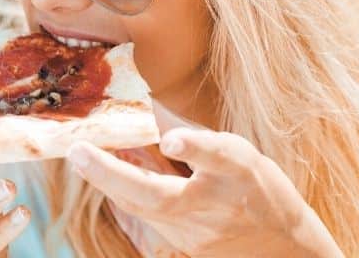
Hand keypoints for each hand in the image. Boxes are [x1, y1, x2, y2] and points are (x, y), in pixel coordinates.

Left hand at [66, 105, 343, 257]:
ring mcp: (197, 231)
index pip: (219, 157)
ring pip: (143, 208)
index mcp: (240, 172)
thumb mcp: (240, 156)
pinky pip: (145, 215)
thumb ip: (196, 141)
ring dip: (107, 181)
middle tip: (78, 151)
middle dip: (113, 174)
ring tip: (79, 154)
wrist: (281, 251)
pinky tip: (102, 173)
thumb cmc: (259, 190)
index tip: (172, 139)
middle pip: (160, 196)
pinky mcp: (184, 245)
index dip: (195, 146)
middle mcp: (216, 203)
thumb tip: (150, 114)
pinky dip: (123, 191)